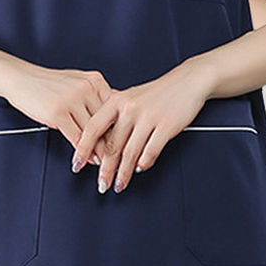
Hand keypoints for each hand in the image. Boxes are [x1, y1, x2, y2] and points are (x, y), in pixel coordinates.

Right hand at [0, 64, 113, 164]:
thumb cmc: (48, 83)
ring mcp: (72, 100)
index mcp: (95, 80)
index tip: (127, 143)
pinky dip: (83, 151)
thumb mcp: (77, 82)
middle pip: (107, 121)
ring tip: (106, 165)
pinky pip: (76, 137)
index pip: (115, 108)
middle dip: (114, 143)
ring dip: (100, 151)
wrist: (19, 78)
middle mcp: (87, 88)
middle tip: (120, 159)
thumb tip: (115, 114)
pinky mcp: (58, 113)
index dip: (122, 128)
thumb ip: (95, 95)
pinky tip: (87, 160)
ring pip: (93, 132)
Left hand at [70, 58, 214, 193]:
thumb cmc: (159, 91)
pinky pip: (151, 151)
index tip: (77, 165)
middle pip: (112, 145)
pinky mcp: (166, 126)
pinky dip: (144, 164)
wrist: (188, 81)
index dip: (83, 149)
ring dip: (123, 173)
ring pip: (130, 153)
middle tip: (101, 185)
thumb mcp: (131, 97)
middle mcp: (130, 108)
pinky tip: (139, 169)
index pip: (93, 128)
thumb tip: (100, 142)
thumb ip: (115, 116)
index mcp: (117, 100)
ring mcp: (149, 117)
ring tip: (119, 185)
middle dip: (105, 170)